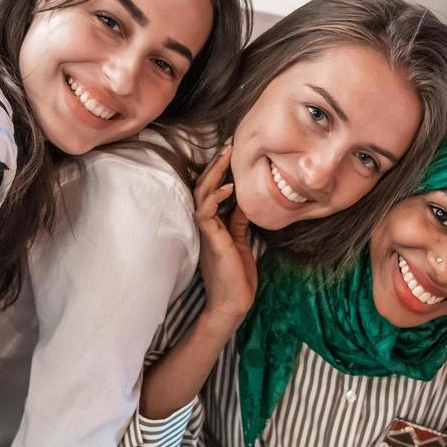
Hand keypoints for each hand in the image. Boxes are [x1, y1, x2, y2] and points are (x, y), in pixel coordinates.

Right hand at [193, 144, 256, 326]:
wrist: (234, 303)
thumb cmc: (237, 275)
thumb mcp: (241, 240)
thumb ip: (239, 220)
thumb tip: (244, 200)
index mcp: (212, 223)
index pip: (210, 189)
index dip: (218, 170)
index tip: (231, 151)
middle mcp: (205, 224)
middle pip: (203, 185)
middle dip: (215, 163)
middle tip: (228, 143)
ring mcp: (206, 231)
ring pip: (201, 194)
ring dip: (214, 173)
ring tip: (227, 154)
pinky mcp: (211, 240)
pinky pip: (206, 212)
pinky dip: (216, 197)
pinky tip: (230, 186)